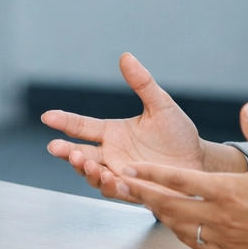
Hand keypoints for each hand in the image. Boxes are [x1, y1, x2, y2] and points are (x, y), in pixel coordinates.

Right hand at [42, 52, 247, 201]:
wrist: (199, 160)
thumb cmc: (178, 133)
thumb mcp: (161, 105)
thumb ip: (142, 83)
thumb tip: (126, 56)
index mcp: (112, 133)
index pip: (82, 126)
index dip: (64, 121)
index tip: (48, 116)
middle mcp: (111, 154)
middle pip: (80, 154)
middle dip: (67, 152)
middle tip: (56, 147)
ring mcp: (120, 174)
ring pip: (94, 175)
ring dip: (86, 170)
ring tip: (86, 163)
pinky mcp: (134, 191)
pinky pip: (117, 192)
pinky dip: (111, 187)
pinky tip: (110, 179)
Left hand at [120, 103, 247, 248]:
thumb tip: (247, 107)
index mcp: (228, 190)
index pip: (179, 180)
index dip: (151, 173)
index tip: (130, 167)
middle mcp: (221, 215)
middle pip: (169, 205)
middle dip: (143, 193)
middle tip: (121, 184)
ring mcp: (223, 236)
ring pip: (178, 226)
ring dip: (157, 213)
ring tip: (142, 201)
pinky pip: (194, 243)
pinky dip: (179, 232)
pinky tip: (174, 224)